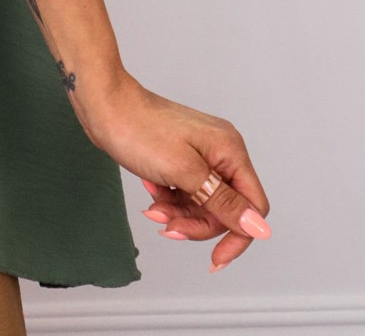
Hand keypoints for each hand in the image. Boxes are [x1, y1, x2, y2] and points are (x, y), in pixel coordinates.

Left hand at [80, 71, 270, 272]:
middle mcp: (220, 151)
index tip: (216, 259)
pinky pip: (185, 191)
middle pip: (225, 208)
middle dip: (197, 224)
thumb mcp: (184, 172)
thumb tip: (260, 228)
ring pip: (202, 203)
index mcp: (229, 150)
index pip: (253, 206)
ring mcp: (200, 154)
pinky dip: (168, 199)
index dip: (238, 235)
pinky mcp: (180, 158)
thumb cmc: (139, 129)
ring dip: (179, 214)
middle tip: (168, 227)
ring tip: (153, 209)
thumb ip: (223, 202)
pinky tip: (151, 192)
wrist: (103, 105)